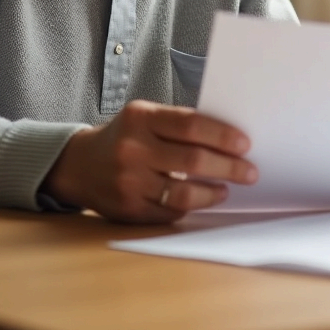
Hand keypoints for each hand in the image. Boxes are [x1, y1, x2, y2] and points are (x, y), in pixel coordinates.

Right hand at [41, 100, 256, 222]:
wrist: (79, 165)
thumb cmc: (125, 136)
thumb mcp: (145, 117)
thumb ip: (179, 125)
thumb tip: (228, 140)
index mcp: (141, 118)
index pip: (191, 125)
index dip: (222, 135)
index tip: (245, 144)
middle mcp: (133, 149)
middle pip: (192, 160)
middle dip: (228, 167)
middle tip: (250, 172)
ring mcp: (128, 182)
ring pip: (182, 193)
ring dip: (212, 193)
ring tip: (226, 189)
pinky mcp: (127, 209)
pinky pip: (168, 213)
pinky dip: (190, 207)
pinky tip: (202, 200)